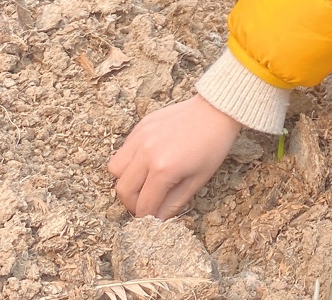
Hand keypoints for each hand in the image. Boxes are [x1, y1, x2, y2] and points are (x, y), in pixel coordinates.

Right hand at [108, 94, 241, 217]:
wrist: (216, 111)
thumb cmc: (212, 146)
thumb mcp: (198, 180)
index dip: (147, 218)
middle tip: (146, 203)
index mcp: (163, 169)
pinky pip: (123, 150)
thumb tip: (158, 219)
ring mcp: (140, 137)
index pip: (144, 205)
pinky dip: (129, 161)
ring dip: (126, 181)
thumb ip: (174, 203)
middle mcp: (146, 153)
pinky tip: (146, 161)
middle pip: (123, 190)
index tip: (152, 219)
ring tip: (143, 182)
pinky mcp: (140, 126)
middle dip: (132, 203)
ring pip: (115, 169)